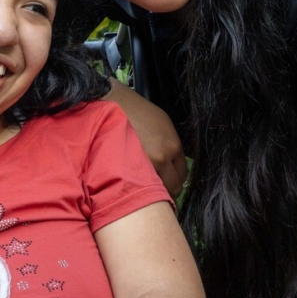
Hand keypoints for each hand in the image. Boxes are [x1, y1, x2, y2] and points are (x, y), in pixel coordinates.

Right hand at [104, 80, 186, 196]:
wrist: (113, 107)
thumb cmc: (138, 112)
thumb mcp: (164, 124)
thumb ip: (171, 146)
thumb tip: (173, 164)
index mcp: (173, 146)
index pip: (183, 173)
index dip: (177, 178)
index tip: (172, 179)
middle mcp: (161, 158)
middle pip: (173, 186)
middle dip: (169, 188)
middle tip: (161, 188)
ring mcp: (144, 166)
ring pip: (156, 190)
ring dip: (153, 189)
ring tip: (146, 185)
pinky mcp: (126, 170)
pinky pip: (138, 186)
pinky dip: (138, 187)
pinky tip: (135, 182)